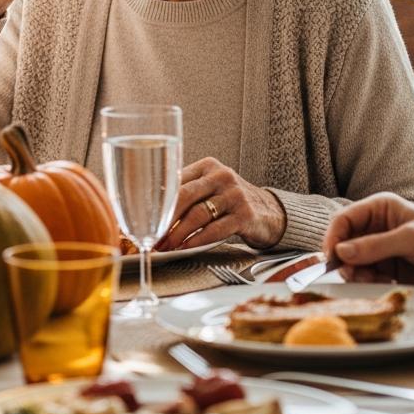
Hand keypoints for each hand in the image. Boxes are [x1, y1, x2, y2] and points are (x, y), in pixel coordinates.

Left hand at [156, 158, 285, 250]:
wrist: (269, 212)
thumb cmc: (230, 201)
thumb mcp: (210, 187)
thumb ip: (186, 191)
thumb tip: (151, 206)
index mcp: (207, 166)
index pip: (177, 181)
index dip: (158, 201)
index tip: (144, 217)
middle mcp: (221, 176)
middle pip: (185, 196)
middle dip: (165, 219)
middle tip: (153, 236)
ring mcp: (234, 195)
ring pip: (198, 214)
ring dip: (178, 234)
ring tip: (166, 246)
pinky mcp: (244, 215)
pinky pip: (215, 229)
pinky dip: (197, 240)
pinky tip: (186, 247)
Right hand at [323, 192, 413, 290]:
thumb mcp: (410, 239)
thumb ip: (375, 246)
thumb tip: (341, 252)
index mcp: (380, 209)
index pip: (344, 219)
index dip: (334, 237)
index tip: (332, 257)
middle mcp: (376, 228)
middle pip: (344, 242)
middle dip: (344, 259)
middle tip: (350, 273)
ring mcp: (380, 251)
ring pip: (352, 262)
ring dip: (356, 273)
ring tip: (371, 279)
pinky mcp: (387, 271)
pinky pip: (365, 277)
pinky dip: (368, 283)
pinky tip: (383, 283)